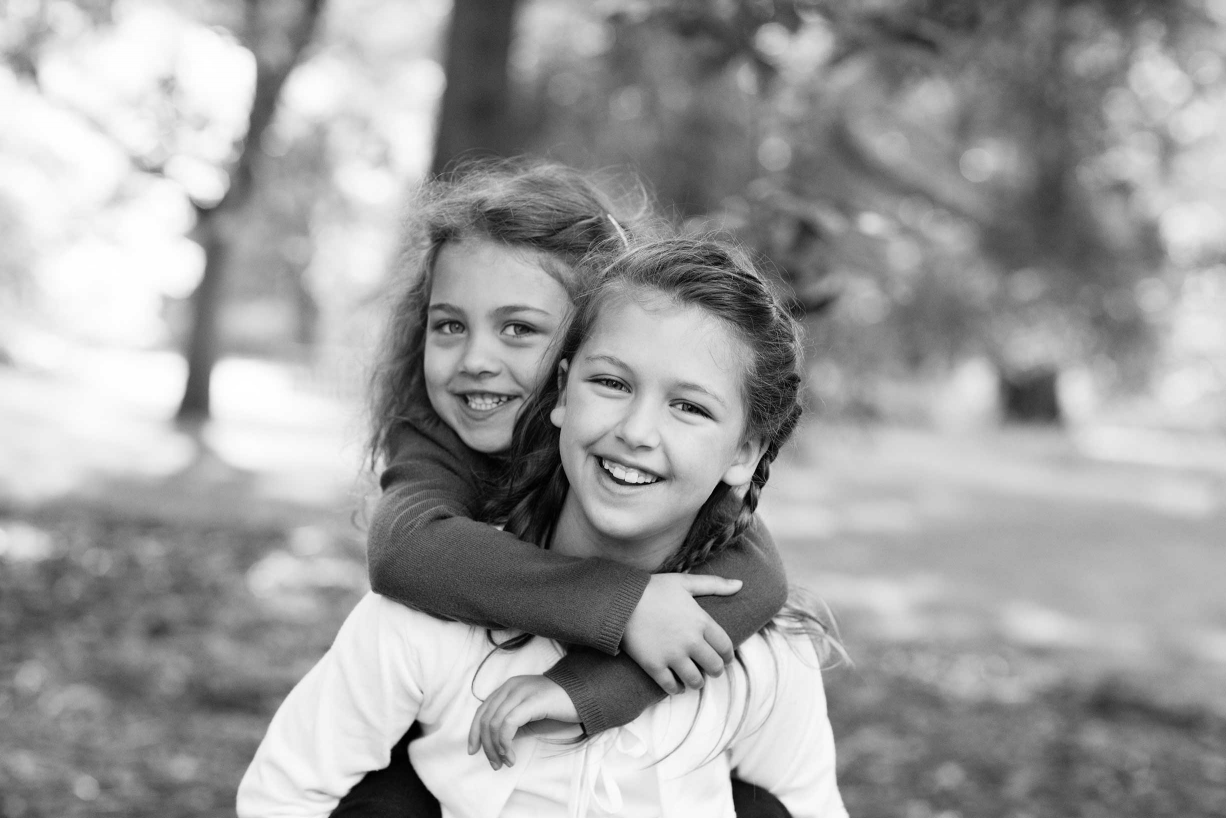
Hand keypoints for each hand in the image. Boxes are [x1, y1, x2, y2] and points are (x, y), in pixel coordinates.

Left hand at [468, 675, 577, 769]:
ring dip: (496, 748)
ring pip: (494, 723)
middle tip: (495, 764)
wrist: (583, 696)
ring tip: (506, 762)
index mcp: (508, 687)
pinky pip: (508, 724)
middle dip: (486, 746)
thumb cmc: (557, 707)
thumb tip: (493, 744)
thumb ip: (511, 723)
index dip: (474, 732)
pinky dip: (505, 742)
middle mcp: (511, 687)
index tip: (474, 751)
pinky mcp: (531, 701)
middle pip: (485, 719)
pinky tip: (511, 754)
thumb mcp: (529, 715)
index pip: (482, 710)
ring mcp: (521, 692)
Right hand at [621, 573, 739, 694]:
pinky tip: (677, 686)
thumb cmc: (654, 588)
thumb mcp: (685, 582)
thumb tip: (740, 584)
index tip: (724, 658)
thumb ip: (714, 584)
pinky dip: (677, 689)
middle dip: (715, 670)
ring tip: (694, 679)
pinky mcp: (654, 666)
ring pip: (695, 681)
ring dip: (697, 682)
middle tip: (710, 670)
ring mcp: (672, 656)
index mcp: (701, 621)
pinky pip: (671, 687)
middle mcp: (691, 641)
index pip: (725, 646)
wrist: (620, 600)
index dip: (727, 655)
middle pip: (714, 667)